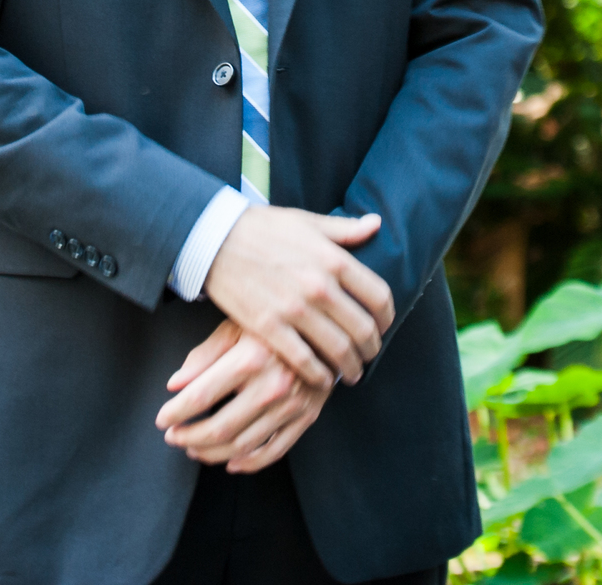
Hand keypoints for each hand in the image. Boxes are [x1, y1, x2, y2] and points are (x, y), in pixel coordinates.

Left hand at [156, 320, 330, 472]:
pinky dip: (249, 463)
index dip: (174, 412)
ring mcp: (292, 405)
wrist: (328, 325)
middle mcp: (273, 385)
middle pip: (219, 428)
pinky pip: (274, 451)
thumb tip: (174, 384)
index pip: (200, 396)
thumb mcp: (237, 326)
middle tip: (173, 436)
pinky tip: (230, 461)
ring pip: (242, 445)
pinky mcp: (307, 417)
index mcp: (250, 358)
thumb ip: (205, 355)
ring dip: (212, 452)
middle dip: (189, 437)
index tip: (161, 419)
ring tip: (194, 447)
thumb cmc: (274, 322)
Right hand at [203, 206, 392, 387]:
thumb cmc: (262, 228)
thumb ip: (345, 229)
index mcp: (334, 259)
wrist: (215, 239)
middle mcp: (320, 286)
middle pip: (363, 329)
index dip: (387, 318)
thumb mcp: (307, 222)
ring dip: (351, 367)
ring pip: (338, 350)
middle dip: (371, 348)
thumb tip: (376, 223)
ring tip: (352, 373)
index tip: (383, 326)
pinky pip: (305, 361)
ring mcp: (295, 309)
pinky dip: (319, 375)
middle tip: (369, 355)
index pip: (379, 297)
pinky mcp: (269, 327)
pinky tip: (323, 379)